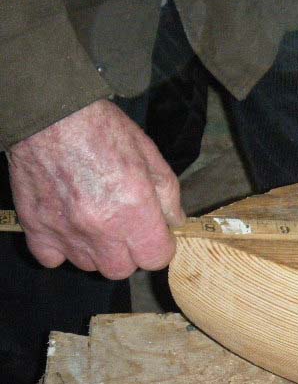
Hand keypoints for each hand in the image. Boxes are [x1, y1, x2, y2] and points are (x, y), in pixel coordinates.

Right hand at [8, 99, 184, 278]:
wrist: (51, 114)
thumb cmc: (103, 129)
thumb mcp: (150, 156)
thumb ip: (168, 194)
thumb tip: (175, 220)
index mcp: (134, 211)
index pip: (156, 258)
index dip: (160, 247)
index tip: (156, 234)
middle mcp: (101, 229)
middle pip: (122, 269)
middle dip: (129, 252)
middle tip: (126, 226)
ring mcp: (66, 232)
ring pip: (89, 265)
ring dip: (97, 251)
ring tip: (96, 221)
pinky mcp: (37, 227)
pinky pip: (52, 259)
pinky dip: (62, 249)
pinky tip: (69, 226)